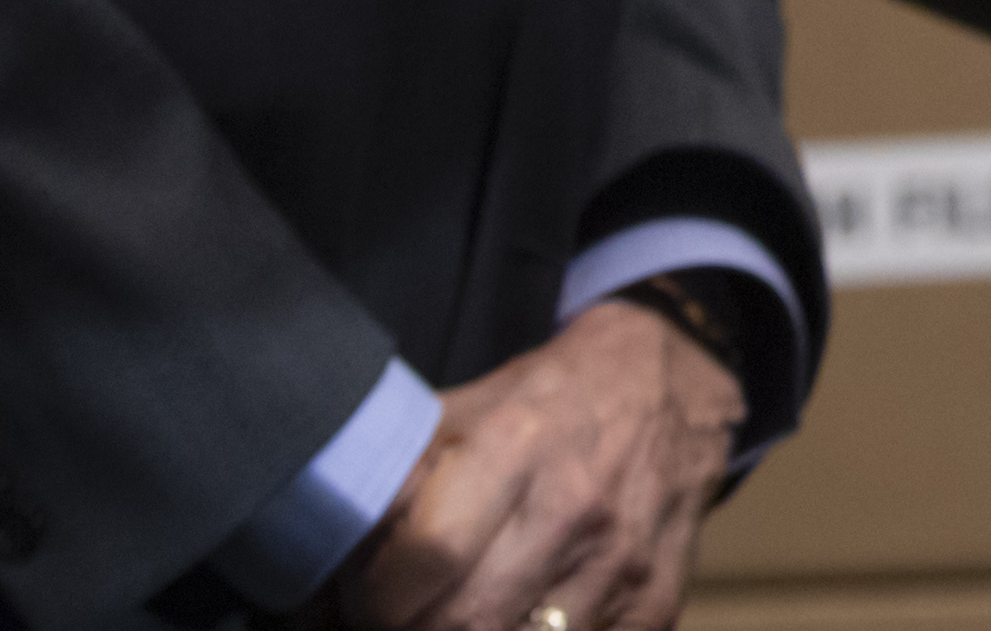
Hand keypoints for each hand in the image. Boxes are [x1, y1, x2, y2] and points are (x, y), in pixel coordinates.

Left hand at [325, 299, 744, 630]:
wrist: (672, 385)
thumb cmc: (549, 401)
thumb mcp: (464, 410)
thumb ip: (397, 477)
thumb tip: (318, 557)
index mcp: (521, 444)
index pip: (429, 554)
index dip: (375, 595)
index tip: (360, 597)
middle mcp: (579, 508)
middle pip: (465, 622)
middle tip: (394, 620)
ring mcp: (623, 567)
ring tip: (447, 619)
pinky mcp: (656, 609)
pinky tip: (508, 623)